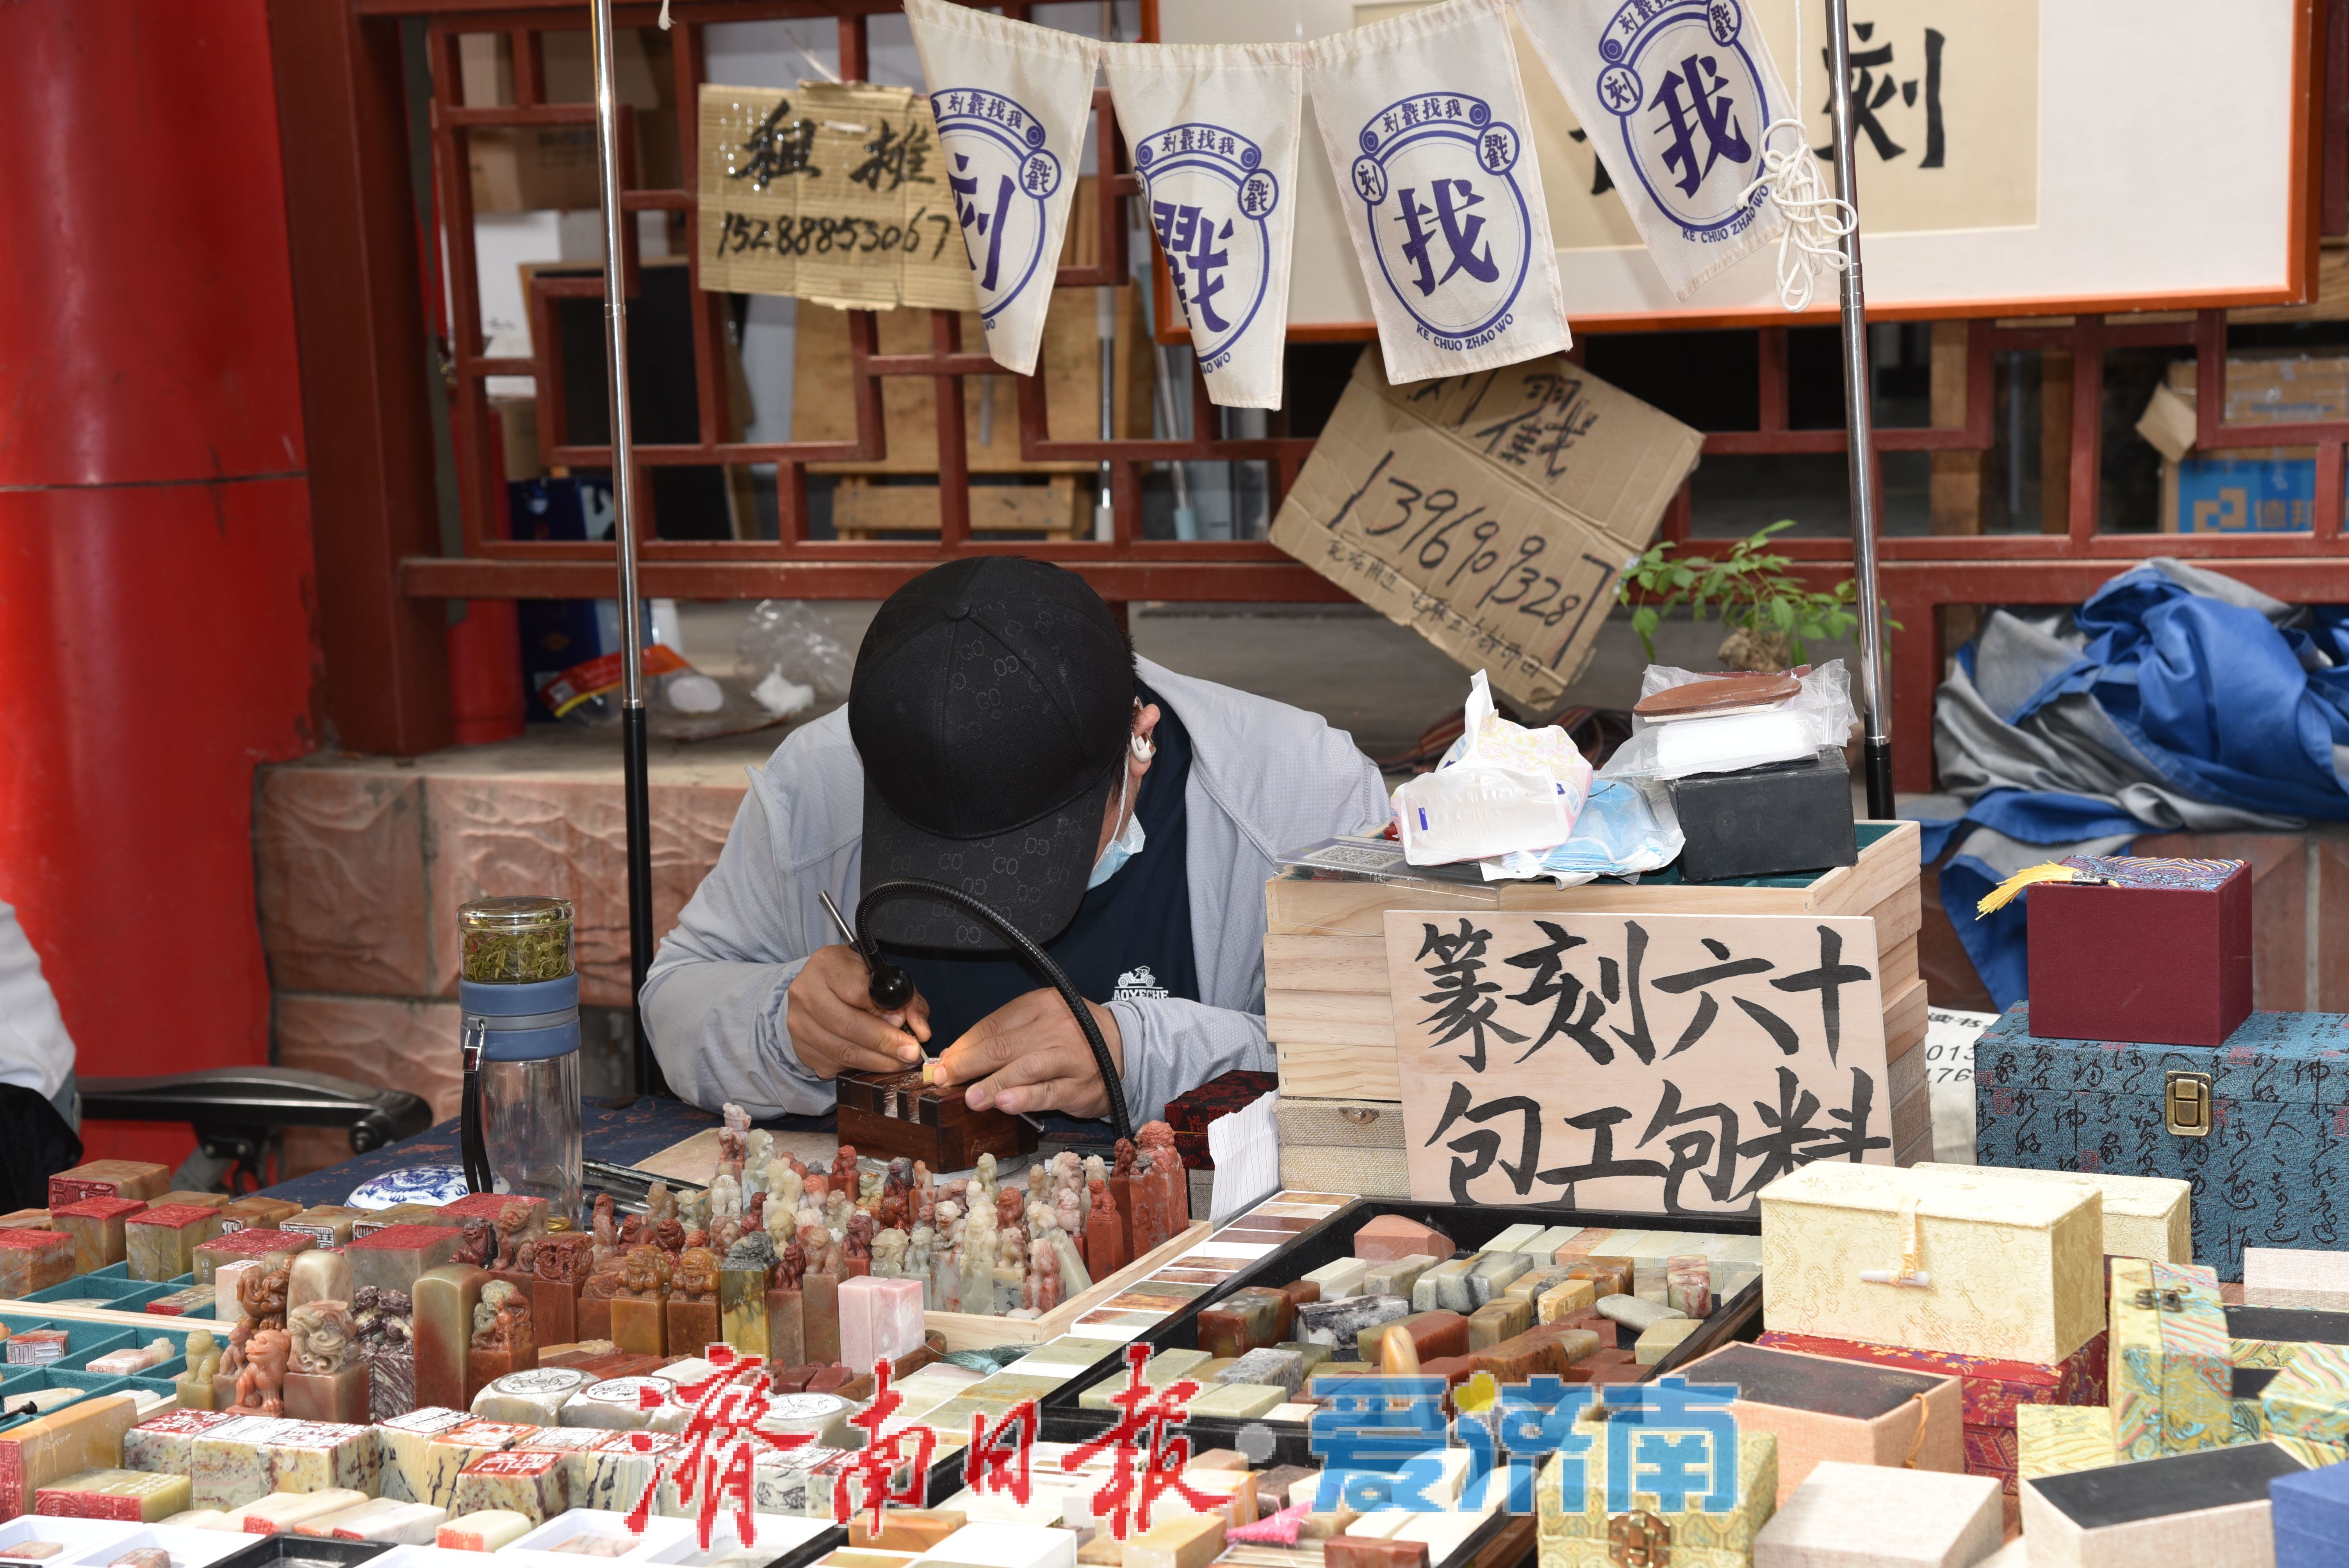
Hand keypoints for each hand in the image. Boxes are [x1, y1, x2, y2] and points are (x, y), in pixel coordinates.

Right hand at [785, 944, 930, 1079]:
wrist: (817, 989)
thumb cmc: (856, 979)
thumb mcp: (883, 976)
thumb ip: (907, 998)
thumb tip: (921, 1032)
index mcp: (827, 964)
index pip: (857, 992)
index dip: (883, 1011)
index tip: (903, 1022)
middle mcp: (806, 992)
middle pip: (848, 1025)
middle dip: (885, 1043)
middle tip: (911, 1053)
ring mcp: (798, 1022)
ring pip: (842, 1051)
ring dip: (877, 1061)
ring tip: (900, 1062)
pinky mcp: (800, 1048)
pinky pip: (835, 1064)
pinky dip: (860, 1067)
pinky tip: (877, 1063)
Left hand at [935, 987, 1123, 1118]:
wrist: (1125, 1047)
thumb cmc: (1071, 1037)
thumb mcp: (1039, 1023)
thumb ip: (1002, 1036)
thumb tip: (954, 1055)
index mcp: (1040, 1004)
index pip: (993, 1025)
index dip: (963, 1046)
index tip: (942, 1063)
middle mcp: (1055, 1026)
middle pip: (1003, 1045)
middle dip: (968, 1065)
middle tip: (944, 1080)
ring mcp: (1069, 1055)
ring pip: (1024, 1068)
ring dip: (992, 1083)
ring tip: (970, 1098)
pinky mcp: (1080, 1084)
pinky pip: (1048, 1091)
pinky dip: (1024, 1097)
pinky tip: (1005, 1102)